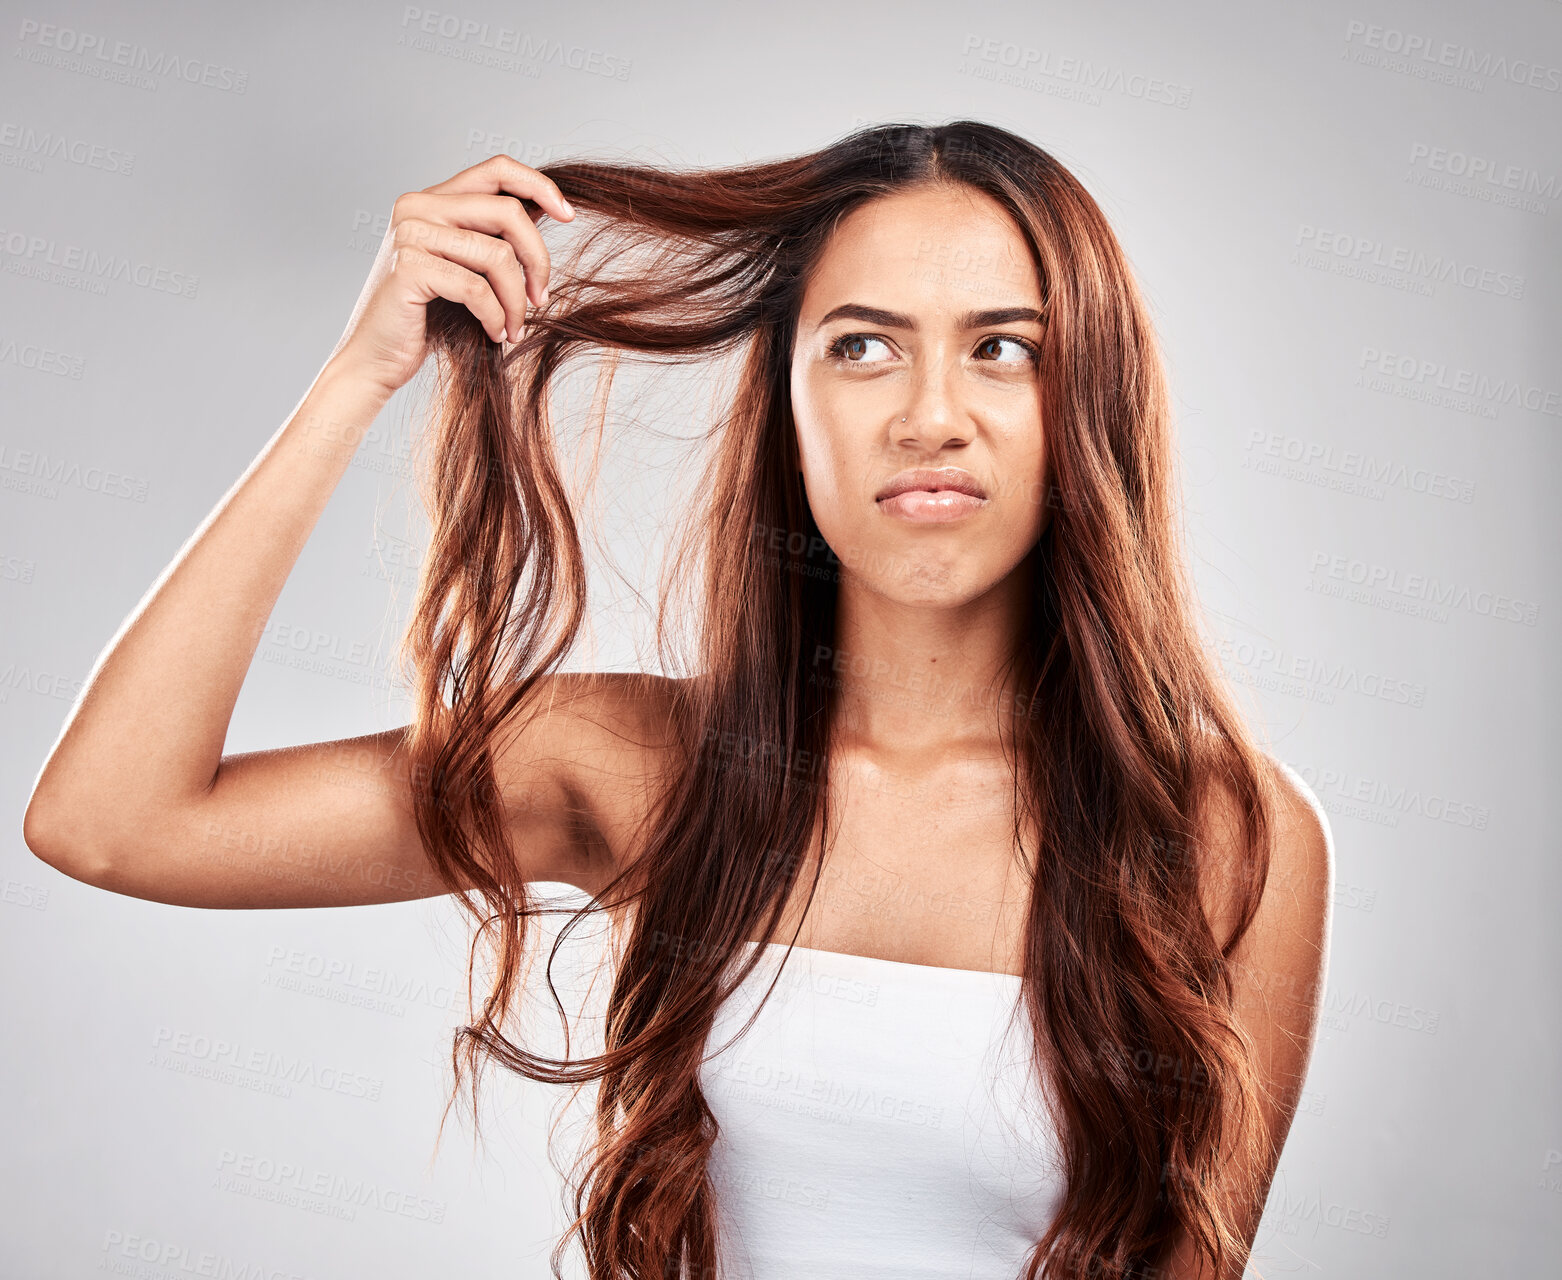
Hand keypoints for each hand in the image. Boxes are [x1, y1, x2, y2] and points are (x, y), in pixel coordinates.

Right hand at [327, 154, 573, 398]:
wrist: (377, 359)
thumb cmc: (428, 319)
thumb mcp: (468, 269)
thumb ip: (494, 237)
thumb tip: (550, 210)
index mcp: (433, 199)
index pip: (497, 169)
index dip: (539, 186)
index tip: (569, 216)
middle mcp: (418, 206)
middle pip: (508, 212)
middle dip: (538, 259)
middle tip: (541, 299)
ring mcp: (410, 234)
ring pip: (498, 255)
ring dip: (517, 302)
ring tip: (515, 329)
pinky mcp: (410, 268)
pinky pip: (477, 288)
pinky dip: (496, 316)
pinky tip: (495, 335)